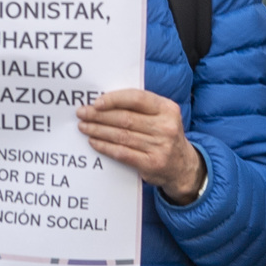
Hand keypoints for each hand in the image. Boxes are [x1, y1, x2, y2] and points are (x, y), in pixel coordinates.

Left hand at [78, 88, 205, 200]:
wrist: (182, 166)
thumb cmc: (164, 135)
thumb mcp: (161, 116)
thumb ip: (140, 107)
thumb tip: (105, 102)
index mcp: (168, 109)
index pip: (137, 99)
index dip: (114, 99)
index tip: (96, 102)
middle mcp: (166, 127)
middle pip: (125, 118)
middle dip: (99, 115)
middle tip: (82, 113)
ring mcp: (160, 146)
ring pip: (121, 136)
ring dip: (98, 130)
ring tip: (84, 126)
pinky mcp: (151, 163)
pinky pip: (122, 153)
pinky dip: (105, 146)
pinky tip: (94, 142)